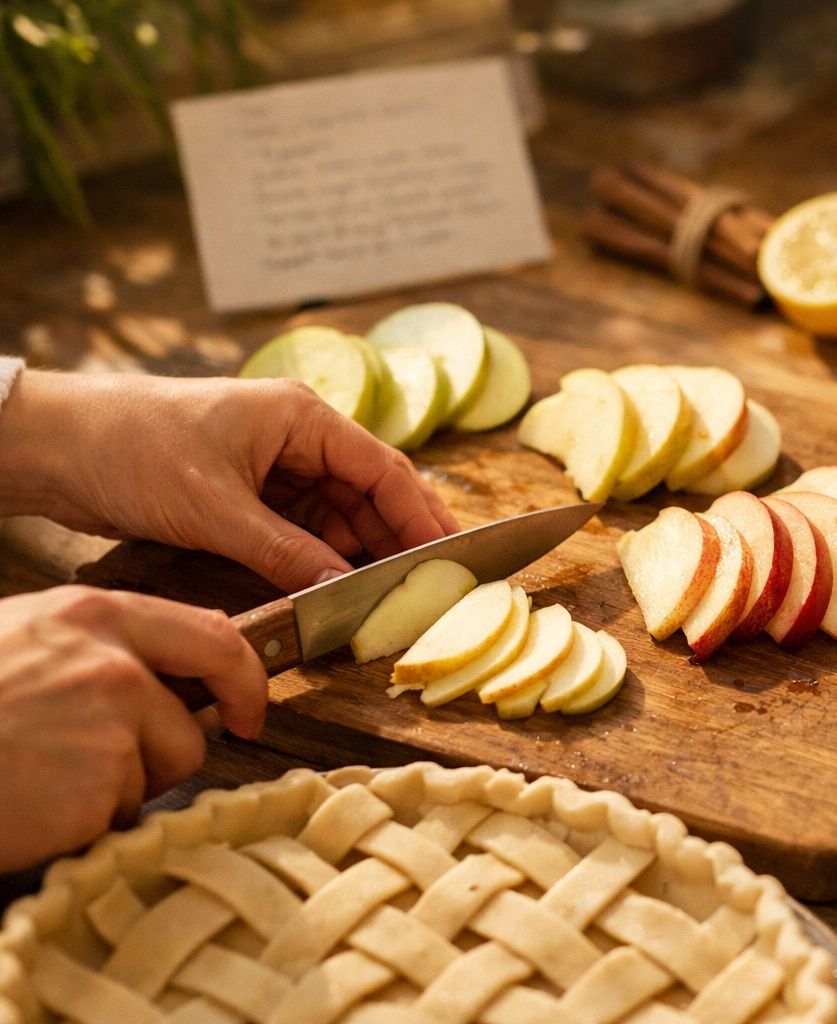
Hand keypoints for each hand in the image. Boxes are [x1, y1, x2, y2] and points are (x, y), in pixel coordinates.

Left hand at [0, 372, 457, 591]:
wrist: (56, 445)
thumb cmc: (132, 449)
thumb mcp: (216, 508)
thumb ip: (286, 552)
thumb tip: (343, 590)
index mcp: (302, 417)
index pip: (383, 469)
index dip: (423, 515)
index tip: (453, 556)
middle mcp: (298, 438)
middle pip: (370, 494)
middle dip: (399, 541)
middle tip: (433, 588)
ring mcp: (275, 467)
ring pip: (340, 517)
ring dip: (360, 556)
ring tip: (387, 600)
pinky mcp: (250, 495)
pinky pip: (305, 531)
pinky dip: (322, 559)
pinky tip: (338, 591)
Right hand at [0, 586, 266, 871]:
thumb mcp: (25, 640)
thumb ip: (96, 645)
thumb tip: (163, 667)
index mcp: (93, 616)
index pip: (212, 634)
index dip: (242, 677)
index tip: (247, 708)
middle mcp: (112, 663)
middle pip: (190, 721)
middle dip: (171, 751)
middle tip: (127, 773)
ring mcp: (110, 726)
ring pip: (159, 773)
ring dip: (114, 789)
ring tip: (44, 777)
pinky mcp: (98, 786)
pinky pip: (120, 816)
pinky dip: (84, 824)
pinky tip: (34, 805)